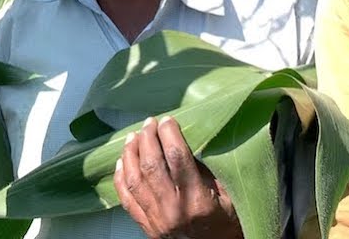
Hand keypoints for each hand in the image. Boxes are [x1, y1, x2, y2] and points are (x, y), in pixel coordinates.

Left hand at [114, 115, 241, 238]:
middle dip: (148, 139)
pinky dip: (121, 178)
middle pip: (152, 165)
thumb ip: (205, 171)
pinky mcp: (147, 227)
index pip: (177, 158)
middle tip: (149, 123)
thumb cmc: (226, 223)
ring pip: (135, 180)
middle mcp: (173, 209)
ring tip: (133, 136)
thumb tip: (183, 143)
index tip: (167, 120)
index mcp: (197, 200)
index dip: (169, 134)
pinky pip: (127, 200)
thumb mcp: (227, 195)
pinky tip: (121, 162)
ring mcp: (157, 220)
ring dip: (131, 154)